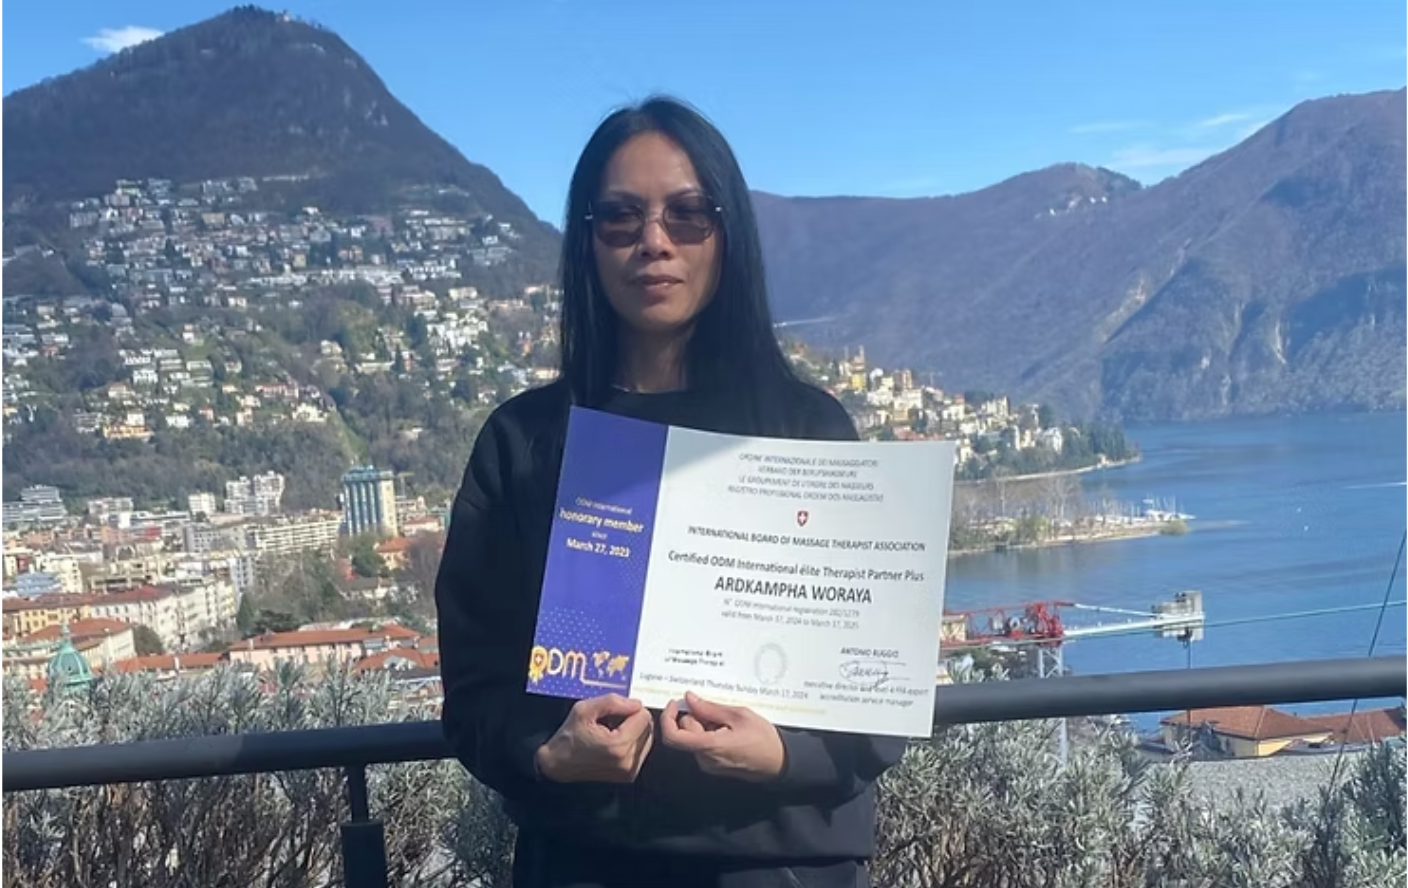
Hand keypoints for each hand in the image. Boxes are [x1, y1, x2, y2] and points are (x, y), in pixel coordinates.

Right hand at [534, 694, 653, 783]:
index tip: (613, 713)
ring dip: (634, 732)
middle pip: (648, 728)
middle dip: (633, 720)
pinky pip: (641, 751)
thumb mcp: (584, 709)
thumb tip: (637, 703)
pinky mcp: (629, 776)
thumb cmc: (569, 736)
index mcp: (619, 745)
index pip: (644, 716)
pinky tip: (614, 742)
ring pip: (647, 739)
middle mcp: (628, 761)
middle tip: (612, 721)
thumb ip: (612, 702)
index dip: (629, 709)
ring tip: (612, 731)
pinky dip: (632, 743)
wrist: (558, 765)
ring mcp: (629, 771)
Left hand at [660, 691, 785, 781]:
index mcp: (709, 746)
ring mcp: (709, 764)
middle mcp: (705, 759)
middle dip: (693, 717)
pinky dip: (709, 734)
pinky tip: (727, 730)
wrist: (779, 762)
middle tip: (713, 708)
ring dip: (703, 726)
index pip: (673, 736)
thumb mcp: (738, 715)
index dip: (668, 718)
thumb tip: (690, 699)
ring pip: (693, 739)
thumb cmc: (763, 739)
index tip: (675, 704)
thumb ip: (710, 708)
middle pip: (685, 733)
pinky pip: (702, 746)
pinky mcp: (714, 766)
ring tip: (726, 721)